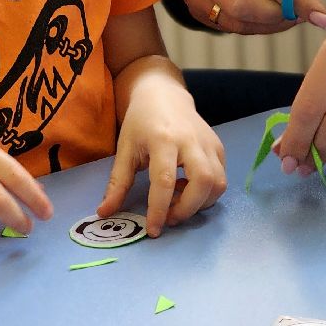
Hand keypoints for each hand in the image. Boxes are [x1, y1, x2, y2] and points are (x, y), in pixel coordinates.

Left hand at [97, 75, 226, 236]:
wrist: (164, 95)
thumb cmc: (141, 122)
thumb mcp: (125, 150)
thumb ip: (117, 183)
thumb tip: (104, 213)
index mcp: (163, 139)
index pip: (165, 180)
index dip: (159, 210)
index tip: (152, 230)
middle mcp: (191, 140)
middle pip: (203, 182)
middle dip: (188, 209)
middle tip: (169, 217)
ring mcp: (208, 143)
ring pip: (218, 183)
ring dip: (200, 203)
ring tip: (178, 201)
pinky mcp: (218, 147)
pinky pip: (221, 177)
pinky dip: (207, 192)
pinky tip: (188, 187)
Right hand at [179, 0, 325, 33]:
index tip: (321, 14)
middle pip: (245, 6)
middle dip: (280, 15)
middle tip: (301, 14)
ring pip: (238, 22)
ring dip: (271, 24)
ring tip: (289, 13)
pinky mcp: (194, 8)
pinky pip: (231, 26)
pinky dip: (256, 25)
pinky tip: (270, 15)